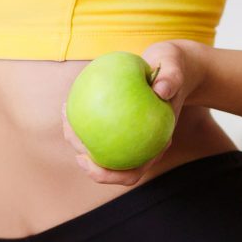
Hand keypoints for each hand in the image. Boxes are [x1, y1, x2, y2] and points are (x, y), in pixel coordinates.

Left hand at [61, 39, 209, 185]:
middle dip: (84, 158)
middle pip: (108, 165)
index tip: (86, 161)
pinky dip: (80, 119)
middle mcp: (138, 145)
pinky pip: (94, 126)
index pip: (132, 172)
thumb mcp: (175, 67)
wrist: (169, 65)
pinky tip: (69, 103)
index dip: (107, 176)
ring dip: (77, 138)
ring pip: (97, 147)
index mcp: (155, 145)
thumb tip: (163, 89)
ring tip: (66, 115)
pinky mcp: (115, 123)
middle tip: (71, 133)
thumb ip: (172, 78)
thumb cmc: (173, 67)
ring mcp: (125, 136)